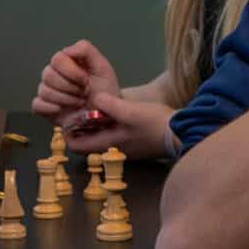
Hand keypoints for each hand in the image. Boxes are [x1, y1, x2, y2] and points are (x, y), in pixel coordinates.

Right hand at [34, 39, 121, 121]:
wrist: (105, 115)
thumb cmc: (104, 91)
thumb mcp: (102, 68)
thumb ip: (86, 50)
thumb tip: (66, 50)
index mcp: (67, 62)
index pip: (57, 59)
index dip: (72, 71)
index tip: (86, 80)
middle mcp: (54, 74)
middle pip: (48, 75)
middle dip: (70, 87)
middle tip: (84, 93)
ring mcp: (47, 90)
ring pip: (44, 90)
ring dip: (66, 99)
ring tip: (79, 102)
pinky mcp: (44, 107)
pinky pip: (37, 104)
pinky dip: (51, 109)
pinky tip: (63, 110)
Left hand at [61, 93, 175, 159]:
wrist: (181, 133)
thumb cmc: (155, 124)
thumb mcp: (130, 111)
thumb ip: (109, 105)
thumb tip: (94, 98)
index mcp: (108, 144)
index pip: (76, 146)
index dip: (67, 134)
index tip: (67, 118)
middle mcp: (113, 150)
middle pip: (87, 142)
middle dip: (80, 128)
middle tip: (79, 110)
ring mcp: (124, 147)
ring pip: (99, 138)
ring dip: (94, 126)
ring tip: (93, 108)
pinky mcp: (133, 142)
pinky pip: (112, 135)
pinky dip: (107, 125)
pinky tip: (111, 111)